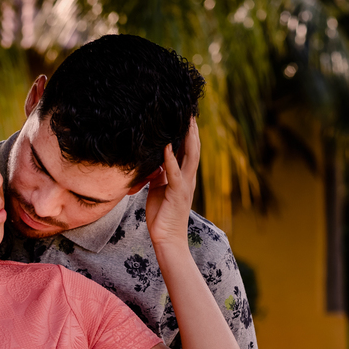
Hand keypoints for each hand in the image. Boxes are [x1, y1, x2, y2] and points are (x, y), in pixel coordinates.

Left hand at [144, 118, 199, 250]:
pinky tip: (167, 146)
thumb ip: (159, 174)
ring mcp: (185, 186)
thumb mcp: (158, 189)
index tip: (185, 115)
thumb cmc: (162, 216)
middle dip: (191, 129)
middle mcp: (188, 178)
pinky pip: (175, 173)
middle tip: (189, 109)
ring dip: (187, 138)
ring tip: (185, 120)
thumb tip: (154, 161)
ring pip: (190, 156)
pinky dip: (171, 159)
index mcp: (184, 177)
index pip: (188, 150)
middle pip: (193, 148)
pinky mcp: (177, 194)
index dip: (188, 133)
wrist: (166, 239)